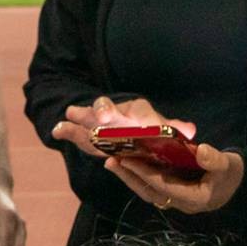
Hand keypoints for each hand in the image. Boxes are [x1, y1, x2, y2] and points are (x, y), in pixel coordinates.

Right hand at [50, 95, 169, 154]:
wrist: (141, 137)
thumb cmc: (154, 135)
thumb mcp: (165, 133)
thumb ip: (173, 131)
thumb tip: (189, 131)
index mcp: (139, 113)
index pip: (139, 111)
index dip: (137, 118)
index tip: (134, 125)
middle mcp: (118, 114)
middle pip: (107, 108)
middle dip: (101, 111)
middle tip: (95, 118)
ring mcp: (102, 123)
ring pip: (89, 119)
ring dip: (80, 118)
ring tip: (67, 117)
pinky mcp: (90, 135)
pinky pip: (79, 133)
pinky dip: (69, 132)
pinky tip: (57, 131)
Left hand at [107, 138, 243, 214]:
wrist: (238, 187)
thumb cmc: (232, 175)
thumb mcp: (228, 165)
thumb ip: (214, 160)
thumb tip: (200, 150)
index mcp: (193, 198)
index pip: (164, 186)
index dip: (146, 174)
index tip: (130, 160)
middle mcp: (180, 203)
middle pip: (149, 192)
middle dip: (130, 178)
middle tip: (111, 162)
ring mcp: (175, 201)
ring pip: (147, 191)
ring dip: (130, 178)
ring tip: (113, 162)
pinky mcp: (172, 194)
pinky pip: (151, 188)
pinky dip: (138, 177)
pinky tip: (128, 165)